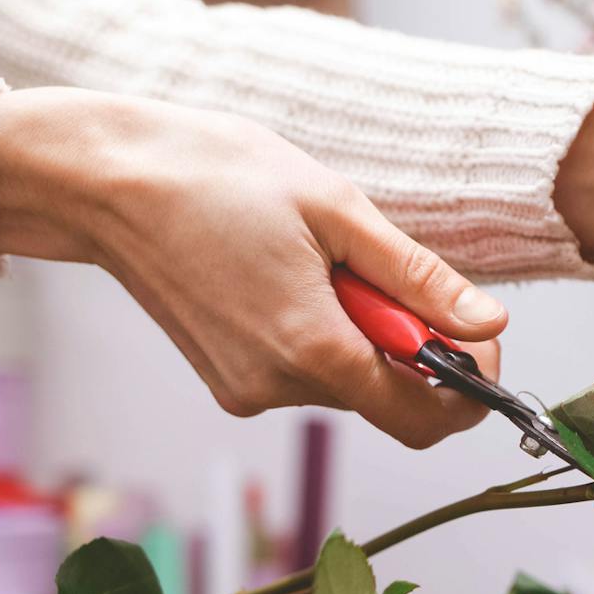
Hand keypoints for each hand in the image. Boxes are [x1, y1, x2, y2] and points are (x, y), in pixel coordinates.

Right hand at [0, 87, 506, 446]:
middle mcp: (278, 388)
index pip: (425, 417)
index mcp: (313, 350)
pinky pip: (303, 372)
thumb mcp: (338, 210)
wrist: (105, 181)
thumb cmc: (216, 176)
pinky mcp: (226, 381)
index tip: (476, 335)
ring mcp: (246, 390)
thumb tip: (488, 323)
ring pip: (345, 382)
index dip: (469, 385)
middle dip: (409, 343)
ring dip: (359, 330)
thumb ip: (418, 278)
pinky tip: (285, 273)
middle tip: (381, 268)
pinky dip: (319, 332)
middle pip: (387, 397)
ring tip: (318, 258)